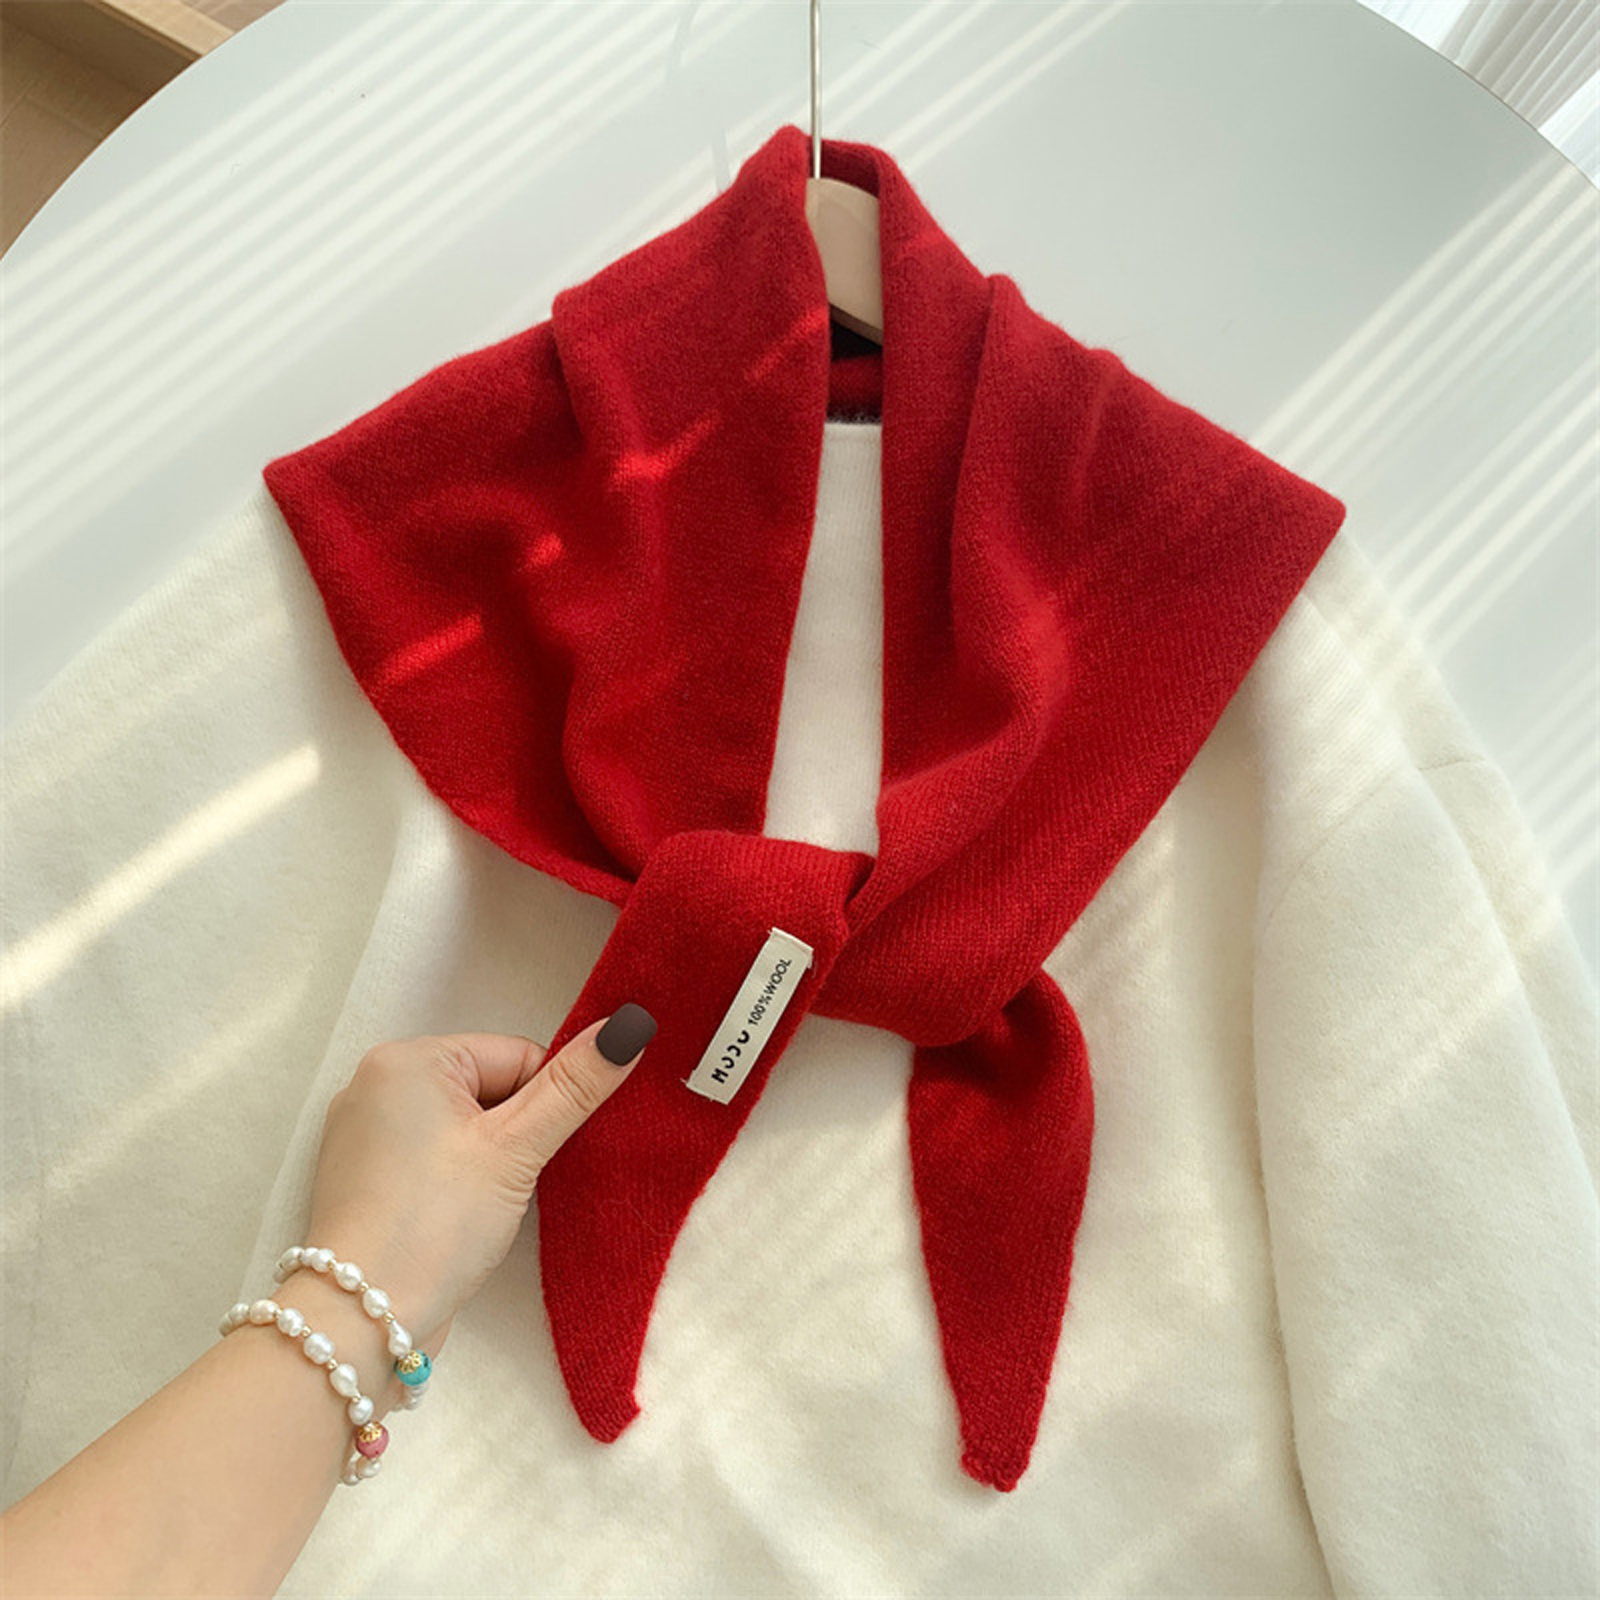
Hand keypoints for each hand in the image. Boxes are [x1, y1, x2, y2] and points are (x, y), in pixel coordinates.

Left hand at [296, 1006, 657, 1354]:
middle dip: (516, 1133)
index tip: (540, 1155)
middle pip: (488, 1089)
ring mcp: (363, 1135)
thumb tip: (632, 1024)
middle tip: (514, 1184)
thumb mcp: (516, 1149)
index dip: (546, 1103)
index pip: (515, 1056)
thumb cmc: (436, 1223)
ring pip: (463, 1126)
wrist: (358, 1323)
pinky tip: (460, 1218)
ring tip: (485, 1206)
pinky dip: (458, 1180)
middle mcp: (375, 1084)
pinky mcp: (363, 1180)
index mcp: (407, 1058)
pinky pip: (431, 1157)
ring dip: (490, 1160)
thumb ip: (575, 1086)